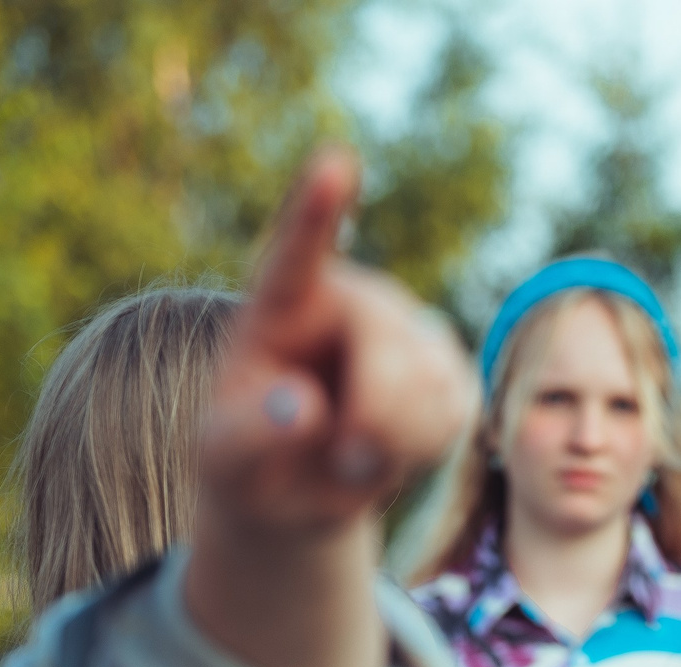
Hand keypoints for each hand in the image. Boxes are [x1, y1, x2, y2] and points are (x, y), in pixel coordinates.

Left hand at [198, 148, 475, 548]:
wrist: (290, 491)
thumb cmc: (245, 462)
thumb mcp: (223, 458)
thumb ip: (249, 433)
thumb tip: (304, 407)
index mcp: (280, 300)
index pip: (299, 251)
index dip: (317, 207)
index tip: (335, 161)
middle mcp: (349, 296)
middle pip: (386, 339)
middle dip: (374, 411)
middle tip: (344, 457)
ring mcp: (403, 326)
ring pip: (431, 376)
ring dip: (397, 439)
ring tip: (352, 455)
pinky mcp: (444, 365)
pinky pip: (457, 404)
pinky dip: (425, 447)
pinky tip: (390, 452)